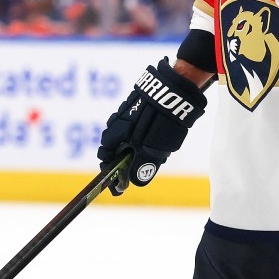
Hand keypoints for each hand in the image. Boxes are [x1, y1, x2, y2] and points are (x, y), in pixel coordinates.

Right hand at [97, 58, 206, 194]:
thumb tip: (135, 181)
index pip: (105, 158)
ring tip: (155, 153)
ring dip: (135, 148)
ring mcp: (126, 112)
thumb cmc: (162, 122)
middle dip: (125, 162)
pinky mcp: (136, 105)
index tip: (118, 188)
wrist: (173, 90)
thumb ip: (143, 166)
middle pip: (114, 148)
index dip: (111, 174)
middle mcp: (116, 123)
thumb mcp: (155, 150)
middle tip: (141, 169)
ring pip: (125, 137)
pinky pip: (134, 126)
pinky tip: (158, 137)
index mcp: (115, 135)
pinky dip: (142, 136)